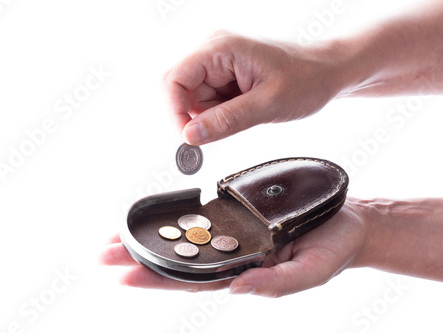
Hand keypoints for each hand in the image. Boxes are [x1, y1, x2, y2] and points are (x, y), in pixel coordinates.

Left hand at [100, 197, 369, 296]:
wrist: (347, 223)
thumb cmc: (332, 251)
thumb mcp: (311, 272)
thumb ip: (276, 284)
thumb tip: (237, 289)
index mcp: (244, 274)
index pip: (193, 280)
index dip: (159, 279)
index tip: (124, 276)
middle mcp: (232, 257)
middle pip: (179, 261)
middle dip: (140, 259)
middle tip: (102, 255)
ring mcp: (233, 235)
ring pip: (185, 239)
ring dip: (150, 239)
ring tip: (115, 237)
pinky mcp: (238, 215)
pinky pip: (202, 217)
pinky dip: (177, 217)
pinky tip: (156, 217)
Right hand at [163, 30, 344, 144]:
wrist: (328, 72)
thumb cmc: (307, 79)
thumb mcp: (268, 104)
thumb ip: (226, 121)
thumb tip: (189, 135)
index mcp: (221, 48)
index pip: (174, 79)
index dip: (174, 112)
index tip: (188, 138)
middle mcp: (214, 51)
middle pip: (180, 91)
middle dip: (196, 117)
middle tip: (222, 131)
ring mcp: (218, 63)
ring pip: (193, 100)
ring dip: (212, 117)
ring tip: (246, 113)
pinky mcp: (224, 75)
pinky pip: (208, 102)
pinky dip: (220, 115)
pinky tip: (244, 110)